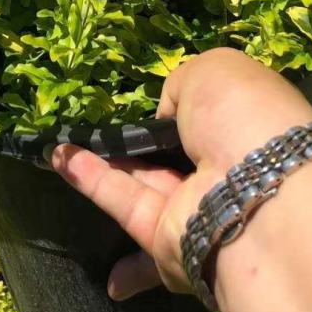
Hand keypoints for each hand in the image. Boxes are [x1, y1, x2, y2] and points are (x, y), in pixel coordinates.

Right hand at [50, 47, 311, 301]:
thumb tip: (168, 116)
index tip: (158, 103)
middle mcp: (225, 169)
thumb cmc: (241, 115)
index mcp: (248, 125)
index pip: (215, 116)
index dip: (186, 108)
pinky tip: (58, 162)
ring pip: (142, 183)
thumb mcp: (213, 70)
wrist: (255, 191)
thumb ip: (182, 86)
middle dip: (141, 146)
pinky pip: (126, 207)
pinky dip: (91, 185)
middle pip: (174, 157)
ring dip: (101, 165)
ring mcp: (196, 208)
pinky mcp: (167, 240)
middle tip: (99, 128)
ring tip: (57, 146)